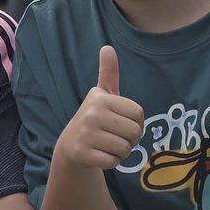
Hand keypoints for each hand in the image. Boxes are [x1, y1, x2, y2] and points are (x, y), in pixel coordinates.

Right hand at [56, 46, 144, 170]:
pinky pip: (113, 162)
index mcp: (101, 98)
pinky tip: (100, 155)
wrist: (70, 144)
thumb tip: (107, 47)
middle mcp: (92, 114)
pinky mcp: (82, 153)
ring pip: (125, 149)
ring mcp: (85, 134)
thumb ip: (109, 73)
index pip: (139, 114)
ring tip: (107, 145)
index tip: (121, 122)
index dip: (136, 122)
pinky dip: (111, 162)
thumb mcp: (102, 95)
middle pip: (134, 132)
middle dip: (130, 139)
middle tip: (114, 136)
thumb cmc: (95, 118)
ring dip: (121, 152)